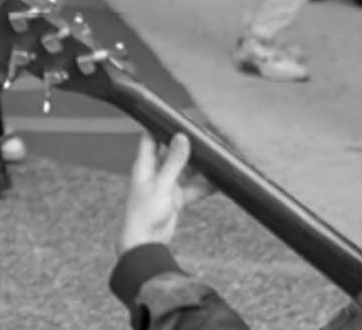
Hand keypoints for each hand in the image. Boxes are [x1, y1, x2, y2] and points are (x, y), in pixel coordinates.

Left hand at [119, 134, 211, 254]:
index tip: (179, 120)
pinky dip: (204, 186)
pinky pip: (193, 188)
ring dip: (199, 167)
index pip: (151, 138)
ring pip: (186, 170)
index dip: (163, 127)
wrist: (146, 241)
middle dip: (188, 147)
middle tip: (205, 141)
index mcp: (145, 165)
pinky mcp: (176, 198)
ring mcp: (166, 185)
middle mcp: (155, 172)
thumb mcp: (162, 184)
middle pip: (172, 153)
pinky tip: (218, 183)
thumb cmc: (144, 213)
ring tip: (214, 160)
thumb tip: (181, 138)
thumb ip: (174, 162)